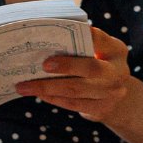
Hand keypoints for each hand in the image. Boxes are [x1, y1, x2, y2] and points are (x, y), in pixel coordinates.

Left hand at [14, 26, 138, 122]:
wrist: (118, 97)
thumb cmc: (99, 65)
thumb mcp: (100, 51)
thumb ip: (83, 43)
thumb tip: (47, 38)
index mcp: (116, 50)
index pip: (101, 40)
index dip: (87, 37)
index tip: (65, 32)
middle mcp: (118, 72)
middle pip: (91, 68)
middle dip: (66, 66)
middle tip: (43, 65)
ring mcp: (111, 94)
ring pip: (76, 90)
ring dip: (47, 87)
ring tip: (24, 86)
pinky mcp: (100, 109)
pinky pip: (73, 104)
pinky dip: (53, 98)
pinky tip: (38, 94)